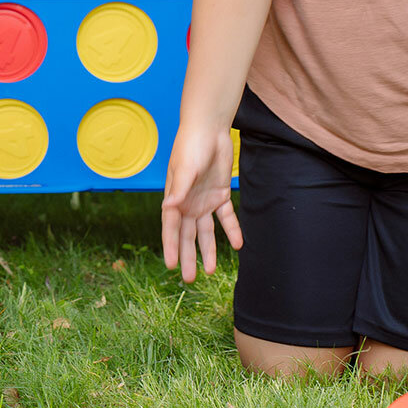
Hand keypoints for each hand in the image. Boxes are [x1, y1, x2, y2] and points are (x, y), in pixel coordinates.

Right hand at [161, 126, 242, 282]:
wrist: (209, 128)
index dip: (170, 246)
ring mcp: (204, 199)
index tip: (171, 266)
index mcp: (175, 197)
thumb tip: (169, 207)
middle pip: (187, 234)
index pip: (171, 227)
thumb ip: (179, 188)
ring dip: (208, 249)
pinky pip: (226, 217)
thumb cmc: (191, 145)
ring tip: (210, 270)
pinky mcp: (220, 193)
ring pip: (206, 230)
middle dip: (188, 255)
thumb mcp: (184, 168)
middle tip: (190, 278)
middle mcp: (188, 202)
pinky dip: (232, 230)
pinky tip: (238, 245)